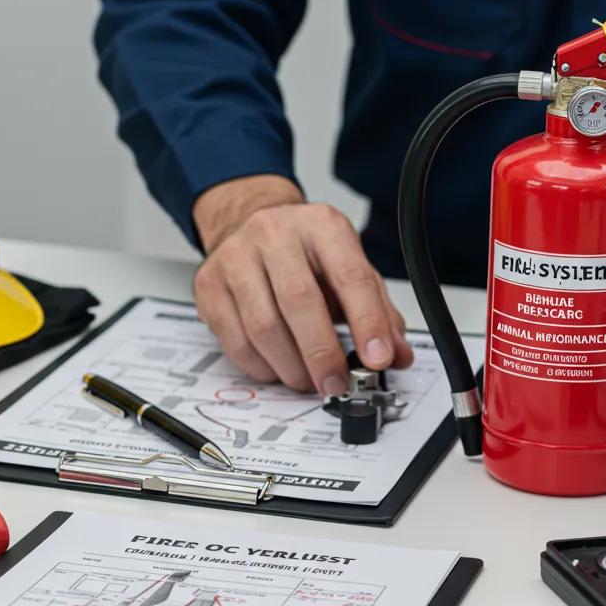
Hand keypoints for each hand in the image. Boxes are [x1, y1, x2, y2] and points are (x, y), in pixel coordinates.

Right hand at [192, 175, 412, 392]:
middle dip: (322, 354)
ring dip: (291, 366)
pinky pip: (236, 341)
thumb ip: (377, 310)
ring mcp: (236, 258)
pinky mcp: (209, 285)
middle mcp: (275, 234)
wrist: (246, 222)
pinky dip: (262, 367)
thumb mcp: (348, 266)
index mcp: (321, 226)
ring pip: (263, 326)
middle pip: (299, 301)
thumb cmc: (304, 251)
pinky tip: (278, 367)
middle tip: (336, 383)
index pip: (350, 275)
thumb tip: (396, 354)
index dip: (367, 322)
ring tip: (308, 379)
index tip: (378, 359)